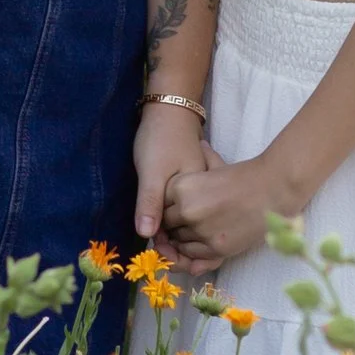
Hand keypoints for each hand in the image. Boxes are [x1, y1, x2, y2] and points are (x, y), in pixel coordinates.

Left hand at [133, 102, 210, 249]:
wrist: (171, 113)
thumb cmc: (160, 139)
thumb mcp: (151, 172)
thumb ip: (149, 201)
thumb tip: (146, 235)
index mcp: (197, 195)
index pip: (179, 230)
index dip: (165, 239)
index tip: (153, 242)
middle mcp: (207, 196)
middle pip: (191, 230)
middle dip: (177, 240)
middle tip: (161, 242)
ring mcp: (208, 192)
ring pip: (197, 223)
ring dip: (184, 234)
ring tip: (168, 235)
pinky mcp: (204, 188)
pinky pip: (199, 213)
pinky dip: (189, 223)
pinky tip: (177, 219)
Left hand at [158, 149, 296, 276]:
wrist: (274, 191)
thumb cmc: (245, 177)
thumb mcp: (217, 165)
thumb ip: (200, 161)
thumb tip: (197, 144)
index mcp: (181, 187)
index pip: (159, 206)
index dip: (166, 209)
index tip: (173, 210)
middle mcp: (186, 210)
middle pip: (167, 226)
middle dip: (172, 226)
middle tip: (184, 224)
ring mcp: (200, 230)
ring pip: (178, 243)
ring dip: (183, 240)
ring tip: (196, 232)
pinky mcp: (215, 247)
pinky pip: (194, 256)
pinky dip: (195, 252)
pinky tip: (204, 240)